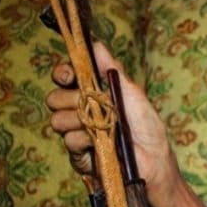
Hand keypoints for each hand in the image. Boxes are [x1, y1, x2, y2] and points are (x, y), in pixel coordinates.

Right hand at [46, 42, 178, 206]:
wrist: (153, 162)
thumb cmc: (149, 129)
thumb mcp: (133, 94)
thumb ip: (112, 70)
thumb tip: (96, 44)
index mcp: (93, 95)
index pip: (65, 78)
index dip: (63, 73)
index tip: (69, 75)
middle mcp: (81, 112)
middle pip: (54, 97)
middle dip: (71, 98)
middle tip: (92, 104)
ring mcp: (78, 134)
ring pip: (57, 119)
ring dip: (81, 121)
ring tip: (102, 127)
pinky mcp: (78, 155)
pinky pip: (69, 140)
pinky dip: (85, 139)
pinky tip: (101, 143)